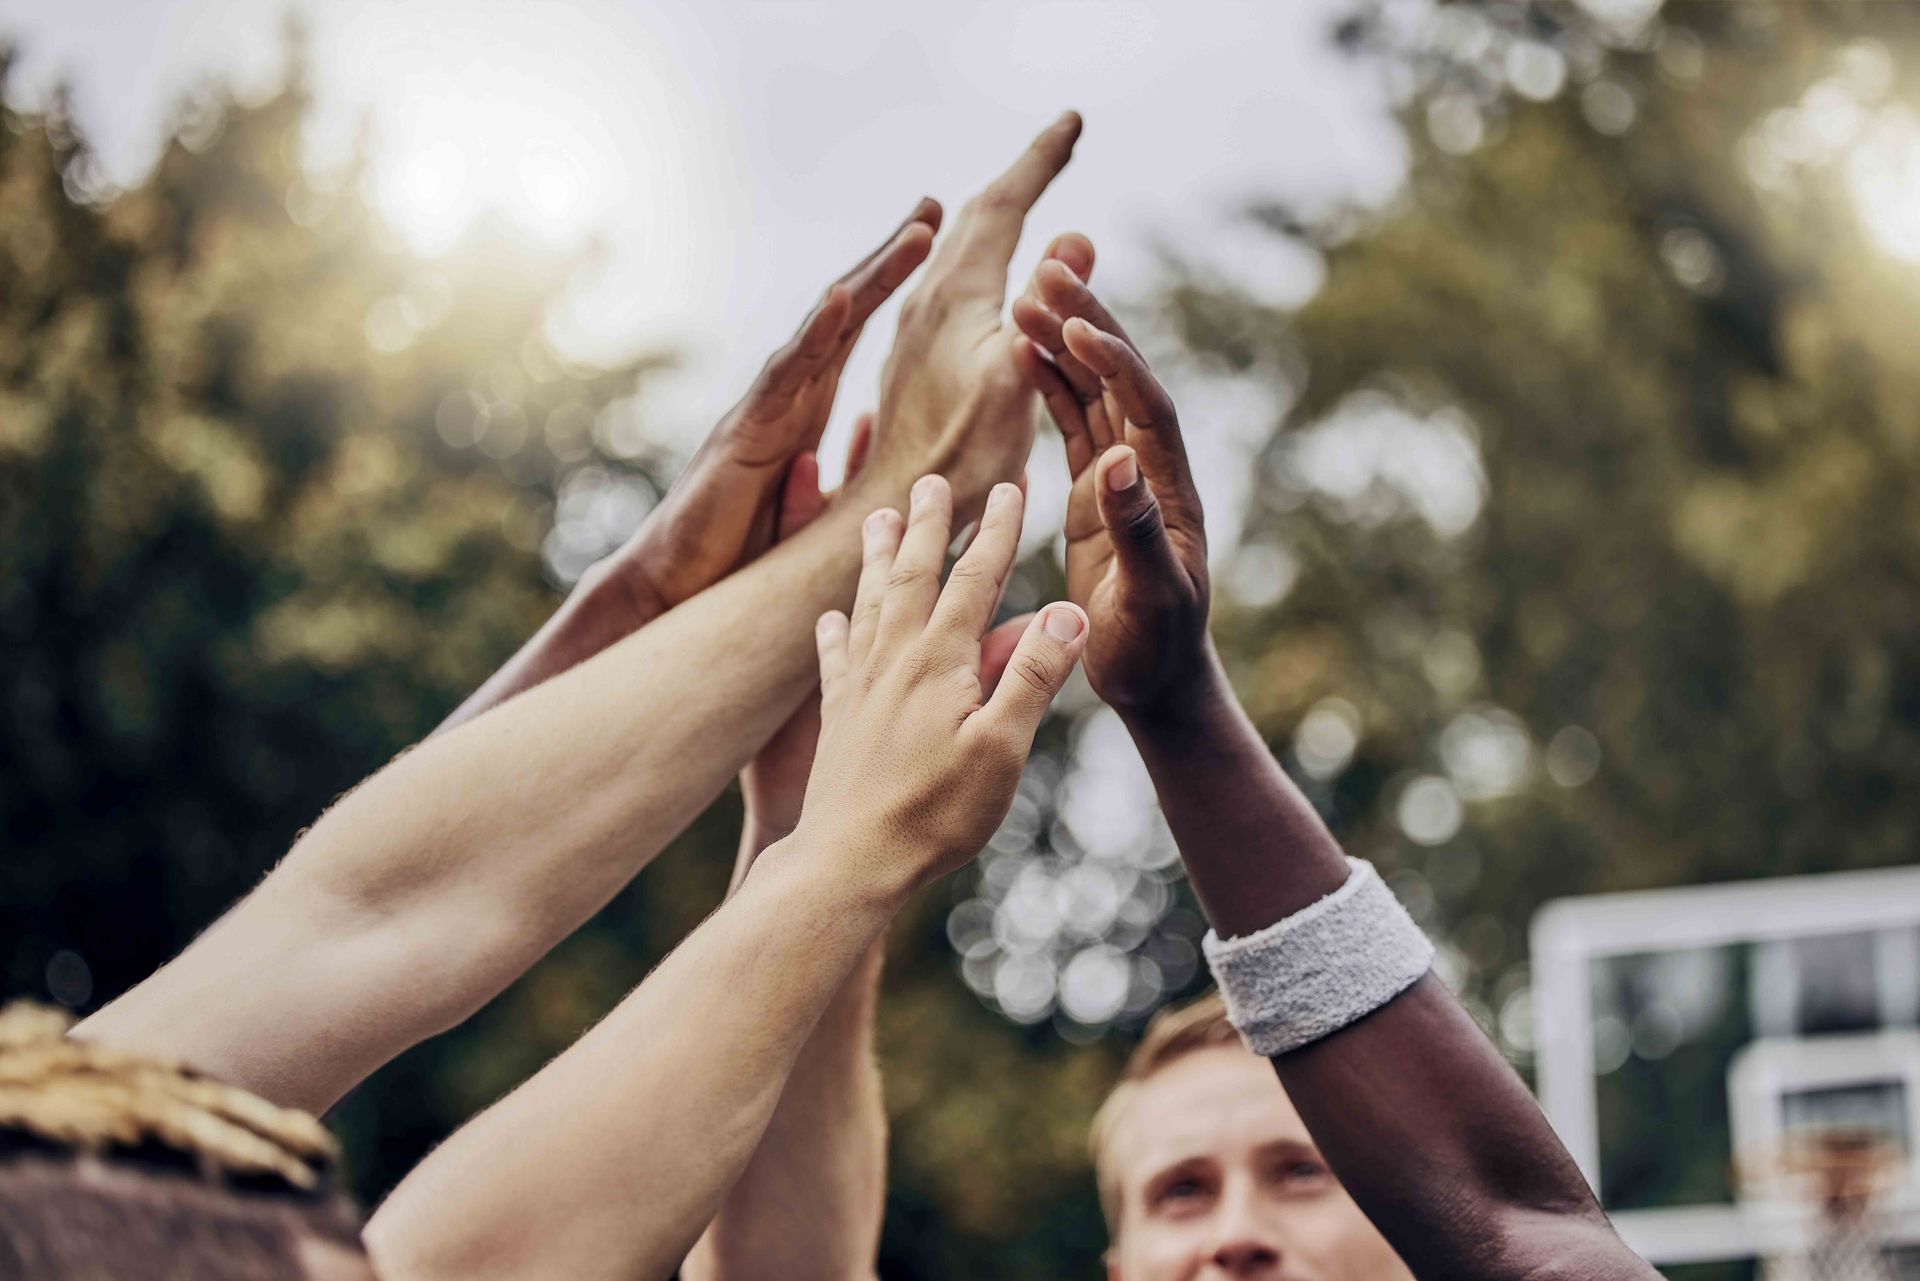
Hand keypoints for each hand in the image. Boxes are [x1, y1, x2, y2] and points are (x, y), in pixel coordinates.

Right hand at [580, 198, 942, 630]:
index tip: (938, 244)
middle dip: (889, 260)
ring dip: (871, 279)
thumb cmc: (740, 562)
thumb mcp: (817, 516)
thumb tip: (889, 454)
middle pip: (845, 315)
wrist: (676, 594)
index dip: (896, 291)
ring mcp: (765, 409)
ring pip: (823, 332)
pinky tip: (843, 299)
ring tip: (918, 235)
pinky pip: (785, 377)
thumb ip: (850, 480)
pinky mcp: (745, 434)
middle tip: (933, 209)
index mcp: (807, 412)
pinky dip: (813, 336)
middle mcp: (788, 398)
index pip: (859, 338)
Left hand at [739, 429, 1035, 847]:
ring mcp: (860, 686)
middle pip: (913, 574)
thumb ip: (1034, 675)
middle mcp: (894, 659)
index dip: (998, 530)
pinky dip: (836, 630)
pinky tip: (831, 617)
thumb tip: (1068, 610)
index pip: (976, 579)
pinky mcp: (838, 718)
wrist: (849, 862)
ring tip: (877, 518)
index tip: (1012, 485)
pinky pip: (836, 658)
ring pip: (869, 602)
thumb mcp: (1003, 748)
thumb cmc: (934, 813)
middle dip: (929, 525)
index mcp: (939, 660)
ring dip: (878, 557)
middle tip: (931, 479)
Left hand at [857, 113, 1083, 515]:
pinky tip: (981, 273)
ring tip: (1024, 191)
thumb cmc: (960, 456)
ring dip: (995, 212)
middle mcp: (927, 299)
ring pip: (957, 247)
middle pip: (976, 216)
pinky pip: (950, 280)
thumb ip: (1044, 308)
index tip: (1073, 120)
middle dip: (1022, 175)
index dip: (1040, 160)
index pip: (1002, 204)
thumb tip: (1075, 239)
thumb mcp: (1015, 378)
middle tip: (1059, 142)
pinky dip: (979, 253)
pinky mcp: (913, 357)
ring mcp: (915, 328)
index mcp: (955, 293)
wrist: (897, 507)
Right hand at [1010, 258, 1211, 713]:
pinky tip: (1020, 352)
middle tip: (1048, 268)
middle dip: (1088, 322)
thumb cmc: (1157, 650)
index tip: (1077, 325)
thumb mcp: (1152, 598)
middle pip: (1120, 379)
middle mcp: (1148, 472)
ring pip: (1092, 393)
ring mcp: (1121, 479)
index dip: (1115, 363)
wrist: (1157, 681)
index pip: (1144, 409)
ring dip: (1063, 343)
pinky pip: (1071, 425)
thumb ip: (1138, 531)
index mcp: (1168, 491)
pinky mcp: (1094, 495)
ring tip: (1024, 294)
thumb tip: (1119, 461)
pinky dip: (1049, 385)